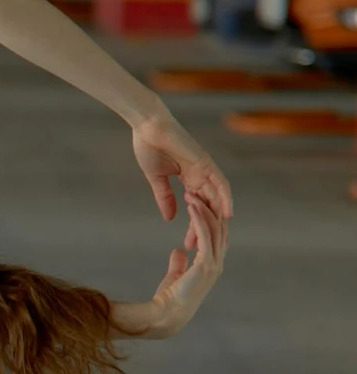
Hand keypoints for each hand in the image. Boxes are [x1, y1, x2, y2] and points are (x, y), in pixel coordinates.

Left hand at [115, 191, 227, 338]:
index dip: (208, 218)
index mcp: (211, 265)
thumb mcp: (175, 276)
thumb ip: (179, 263)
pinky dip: (199, 220)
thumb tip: (179, 251)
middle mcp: (216, 264)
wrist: (166, 315)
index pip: (215, 236)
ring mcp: (213, 265)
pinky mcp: (205, 265)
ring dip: (203, 211)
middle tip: (196, 192)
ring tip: (192, 195)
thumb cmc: (170, 299)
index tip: (197, 203)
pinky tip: (192, 208)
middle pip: (219, 230)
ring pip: (214, 230)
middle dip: (209, 210)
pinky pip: (205, 236)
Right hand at [132, 108, 232, 238]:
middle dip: (204, 227)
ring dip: (217, 217)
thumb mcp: (156, 178)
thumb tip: (170, 217)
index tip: (188, 243)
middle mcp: (200, 174)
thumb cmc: (148, 146)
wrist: (147, 126)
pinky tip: (227, 214)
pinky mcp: (205, 162)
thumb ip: (165, 196)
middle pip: (209, 206)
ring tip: (218, 237)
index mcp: (189, 177)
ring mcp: (205, 168)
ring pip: (217, 197)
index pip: (197, 207)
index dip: (193, 226)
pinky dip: (226, 198)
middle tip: (197, 246)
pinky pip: (221, 183)